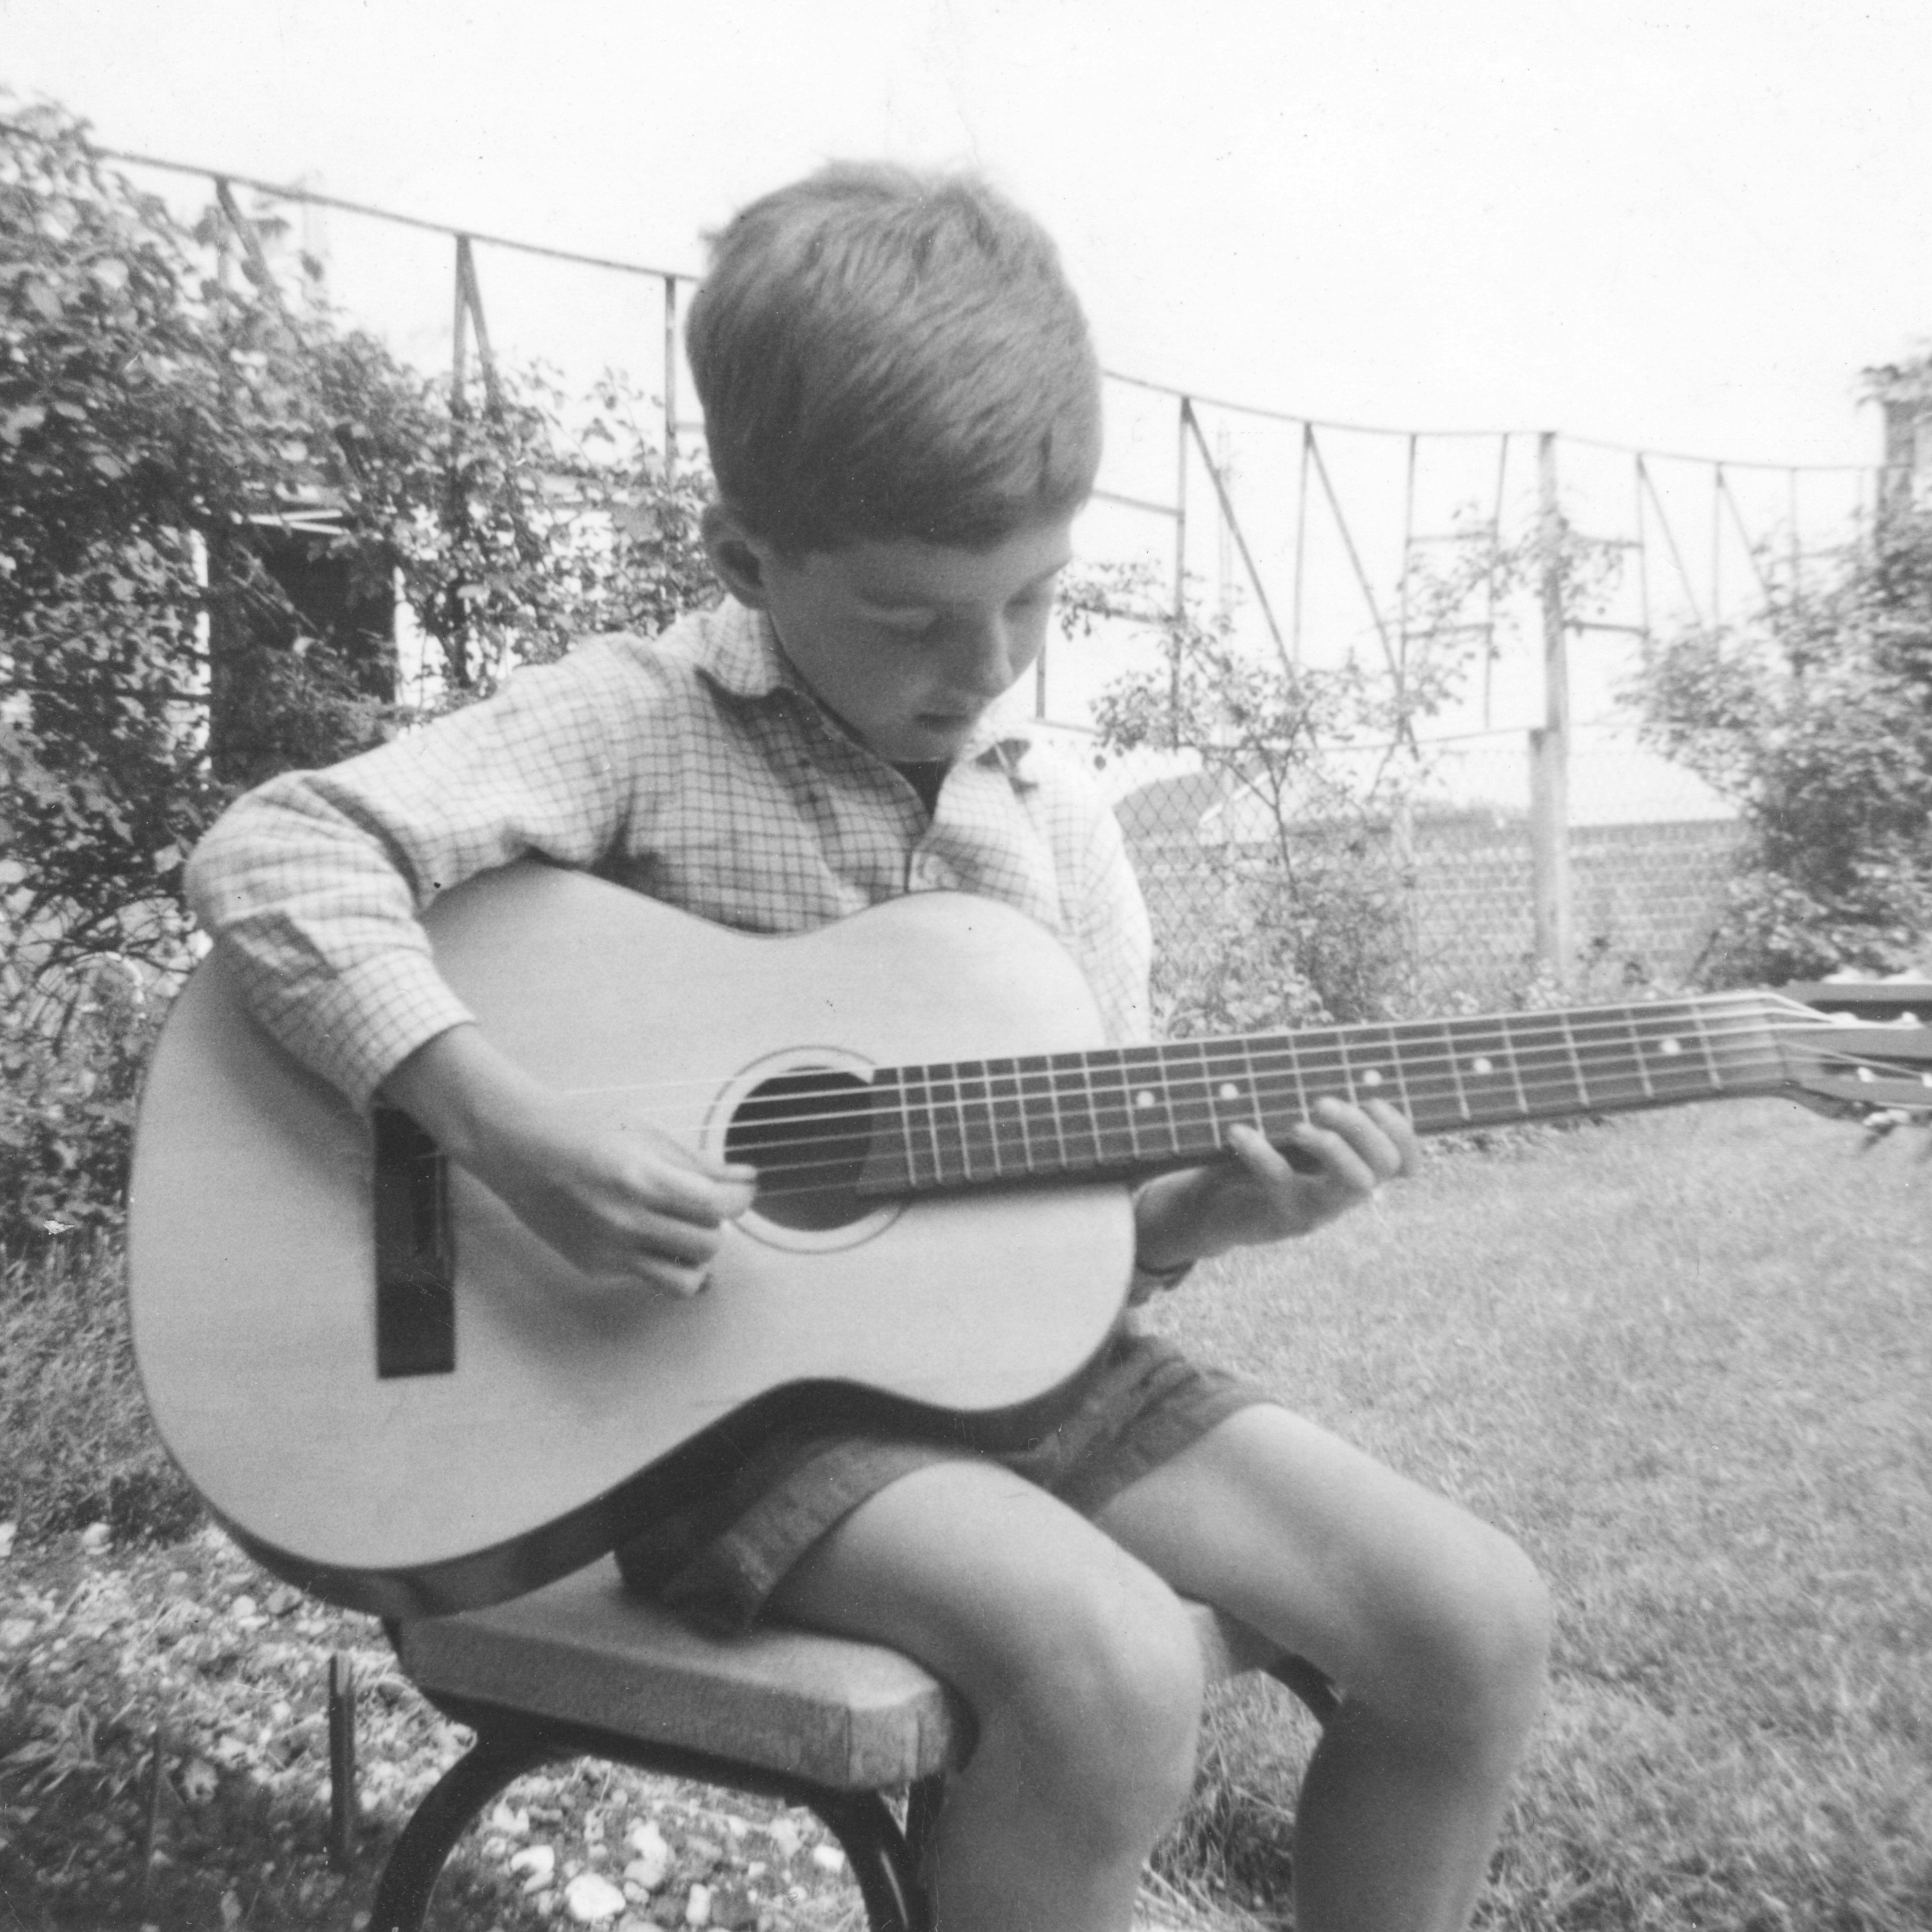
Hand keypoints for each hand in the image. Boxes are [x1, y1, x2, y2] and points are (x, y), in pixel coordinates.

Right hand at [476, 1092, 758, 1296]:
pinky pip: (648, 1277)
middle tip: (704, 1206)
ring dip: (696, 1257)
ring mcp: (608, 1250)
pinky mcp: (594, 1267)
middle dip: (717, 1225)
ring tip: (684, 1231)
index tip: (739, 1191)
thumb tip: (745, 1180)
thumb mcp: (645, 1135)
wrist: (519, 1148)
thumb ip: (699, 1164)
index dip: (740, 1200)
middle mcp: (626, 1221)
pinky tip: (646, 1232)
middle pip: (709, 1244)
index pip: (717, 1207)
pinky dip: (659, 1259)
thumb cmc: (582, 1131)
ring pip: (686, 1281)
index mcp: (642, 1179)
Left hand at [1132, 1097, 1418, 1274]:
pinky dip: (1261, 1153)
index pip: (1405, 1159)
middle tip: (1322, 1103)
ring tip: (1296, 1126)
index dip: (1401, 1131)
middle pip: (1385, 1163)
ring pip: (1353, 1182)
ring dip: (1331, 1146)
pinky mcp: (1285, 1219)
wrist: (1215, 1212)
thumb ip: (1312, 1112)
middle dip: (1361, 1128)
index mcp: (1355, 1170)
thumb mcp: (1289, 1138)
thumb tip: (1317, 1056)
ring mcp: (1320, 1210)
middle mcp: (1347, 1194)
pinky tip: (1237, 1131)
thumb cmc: (1256, 1164)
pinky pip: (1283, 1183)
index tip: (1372, 1101)